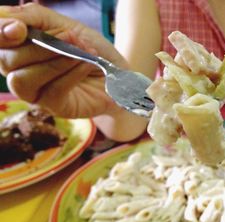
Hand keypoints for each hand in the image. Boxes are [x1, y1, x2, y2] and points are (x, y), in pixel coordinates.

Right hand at [0, 3, 126, 117]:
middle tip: (71, 37)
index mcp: (20, 47)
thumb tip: (10, 19)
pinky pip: (52, 91)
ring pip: (23, 79)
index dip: (0, 33)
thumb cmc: (91, 49)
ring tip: (82, 52)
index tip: (19, 29)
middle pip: (6, 61)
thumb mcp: (67, 25)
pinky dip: (71, 74)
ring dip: (54, 61)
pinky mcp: (54, 106)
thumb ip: (36, 18)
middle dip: (40, 46)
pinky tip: (87, 64)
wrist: (118, 74)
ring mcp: (36, 92)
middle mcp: (21, 70)